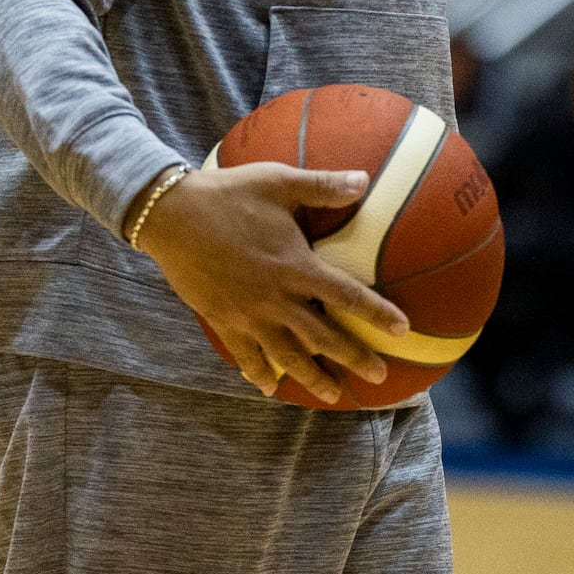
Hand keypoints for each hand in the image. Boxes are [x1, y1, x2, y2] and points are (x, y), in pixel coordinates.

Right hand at [135, 162, 409, 402]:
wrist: (171, 215)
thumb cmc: (228, 194)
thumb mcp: (278, 182)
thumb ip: (322, 186)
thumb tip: (364, 179)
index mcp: (295, 266)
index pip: (346, 296)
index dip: (376, 313)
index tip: (402, 329)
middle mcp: (276, 298)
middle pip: (322, 336)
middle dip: (353, 358)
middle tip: (378, 377)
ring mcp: (248, 314)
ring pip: (287, 355)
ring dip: (312, 377)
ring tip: (332, 395)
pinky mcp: (222, 320)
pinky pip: (245, 355)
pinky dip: (258, 374)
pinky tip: (268, 388)